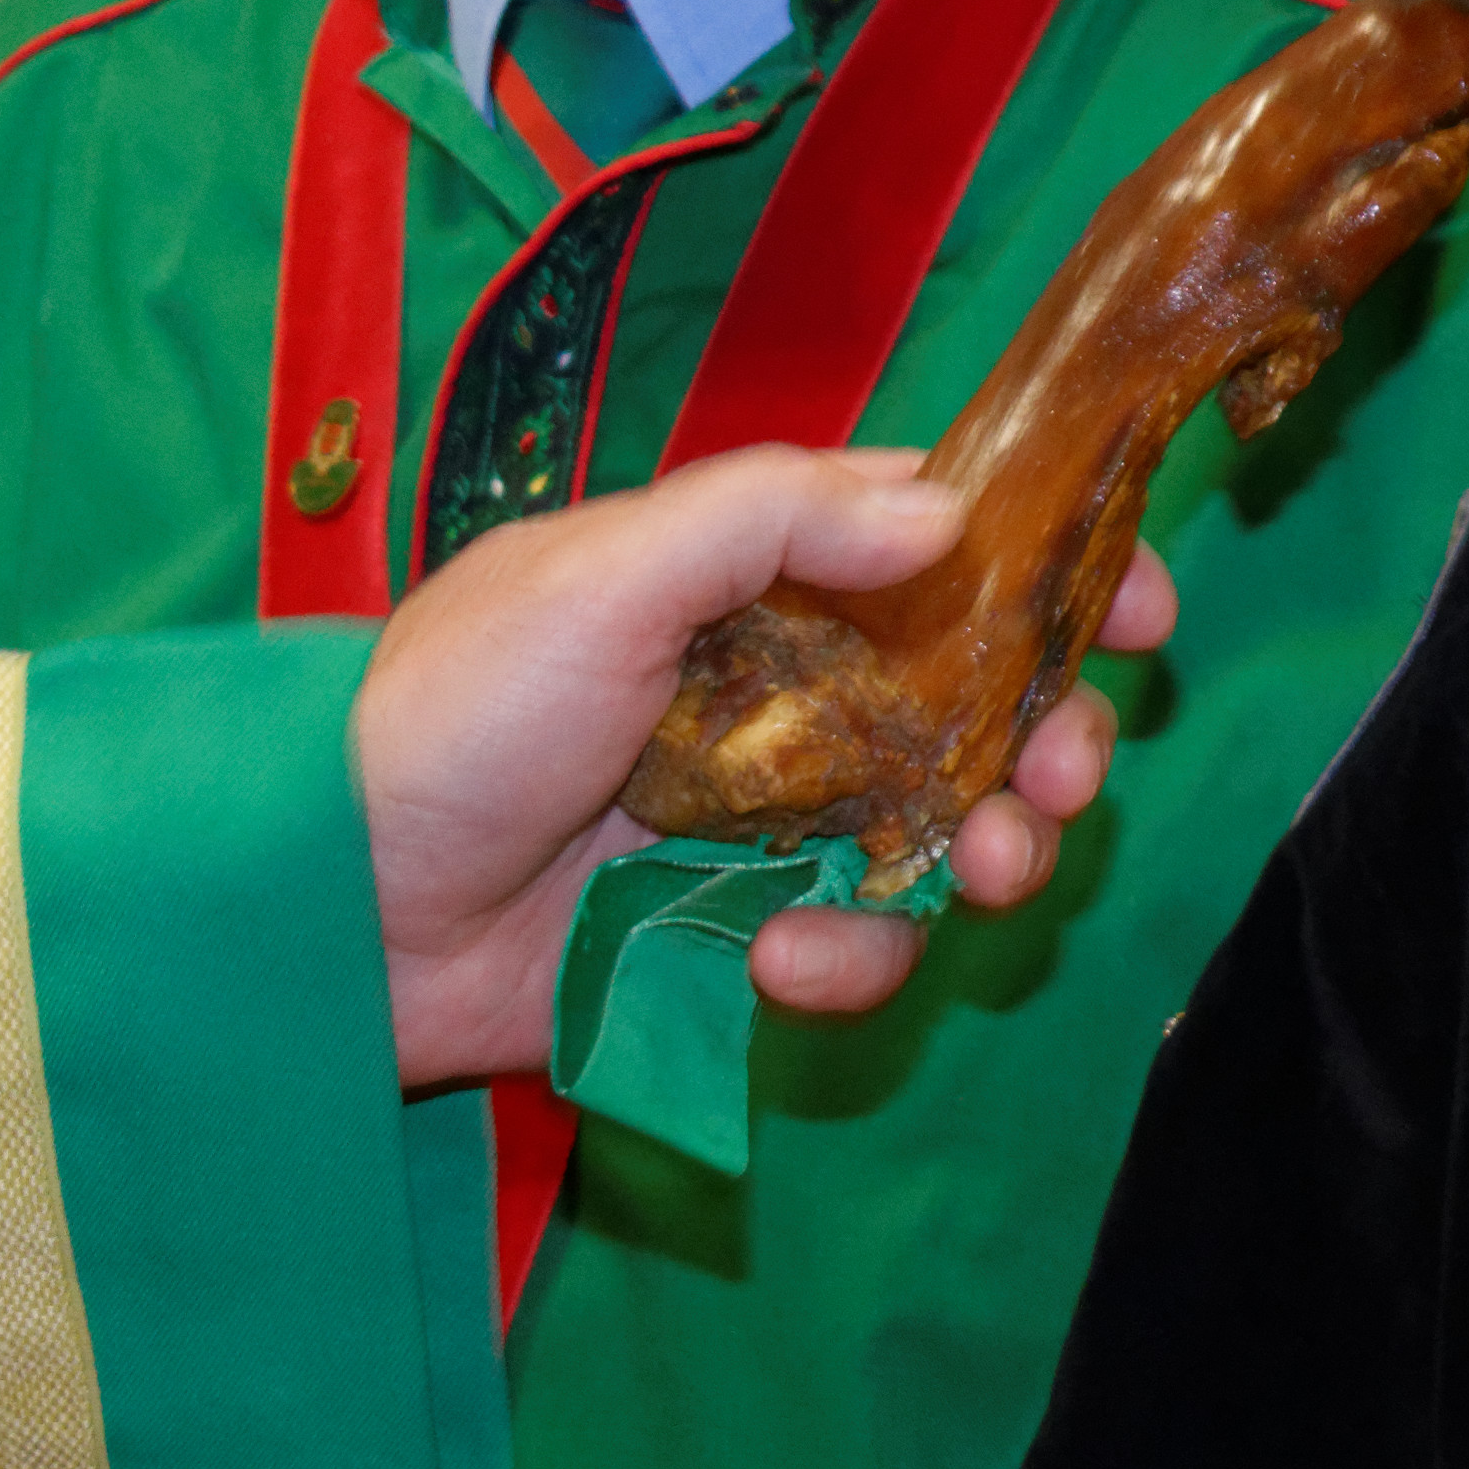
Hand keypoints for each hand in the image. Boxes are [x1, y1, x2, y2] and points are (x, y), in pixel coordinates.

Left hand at [350, 445, 1174, 1089]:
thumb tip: (948, 514)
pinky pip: (853, 945)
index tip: (1145, 610)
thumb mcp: (606, 570)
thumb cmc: (450, 708)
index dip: (1058, 571)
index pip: (939, 548)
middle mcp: (778, 695)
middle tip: (1067, 782)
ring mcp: (763, 822)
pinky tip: (775, 953)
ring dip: (988, 855)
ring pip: (943, 834)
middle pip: (981, 707)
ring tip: (976, 880)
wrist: (324, 905)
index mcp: (751, 581)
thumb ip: (774, 518)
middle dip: (1053, 743)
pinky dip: (846, 954)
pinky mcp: (731, 941)